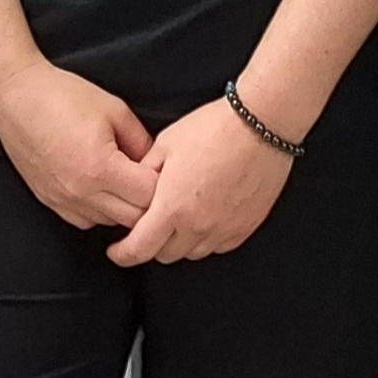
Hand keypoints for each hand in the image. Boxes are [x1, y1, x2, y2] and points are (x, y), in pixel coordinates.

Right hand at [0, 61, 159, 229]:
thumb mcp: (115, 110)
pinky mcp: (49, 201)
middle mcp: (81, 192)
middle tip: (150, 176)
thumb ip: (142, 142)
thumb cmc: (63, 97)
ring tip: (126, 180)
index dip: (162, 182)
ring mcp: (63, 200)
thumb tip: (157, 164)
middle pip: (132, 218)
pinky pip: (85, 220)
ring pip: (109, 222)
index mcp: (100, 168)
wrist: (16, 97)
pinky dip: (100, 210)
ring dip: (124, 207)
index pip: (148, 196)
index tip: (164, 168)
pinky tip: (102, 186)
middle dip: (148, 200)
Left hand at [108, 98, 294, 267]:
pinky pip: (219, 245)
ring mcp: (224, 228)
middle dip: (151, 243)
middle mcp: (198, 225)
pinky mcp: (246, 226)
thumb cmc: (214, 128)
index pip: (139, 249)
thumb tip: (135, 187)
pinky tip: (205, 217)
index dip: (122, 254)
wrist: (261, 123)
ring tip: (180, 217)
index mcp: (172, 207)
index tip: (117, 250)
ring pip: (192, 252)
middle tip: (150, 224)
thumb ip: (145, 172)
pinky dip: (207, 237)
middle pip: (165, 255)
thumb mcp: (165, 143)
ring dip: (180, 241)